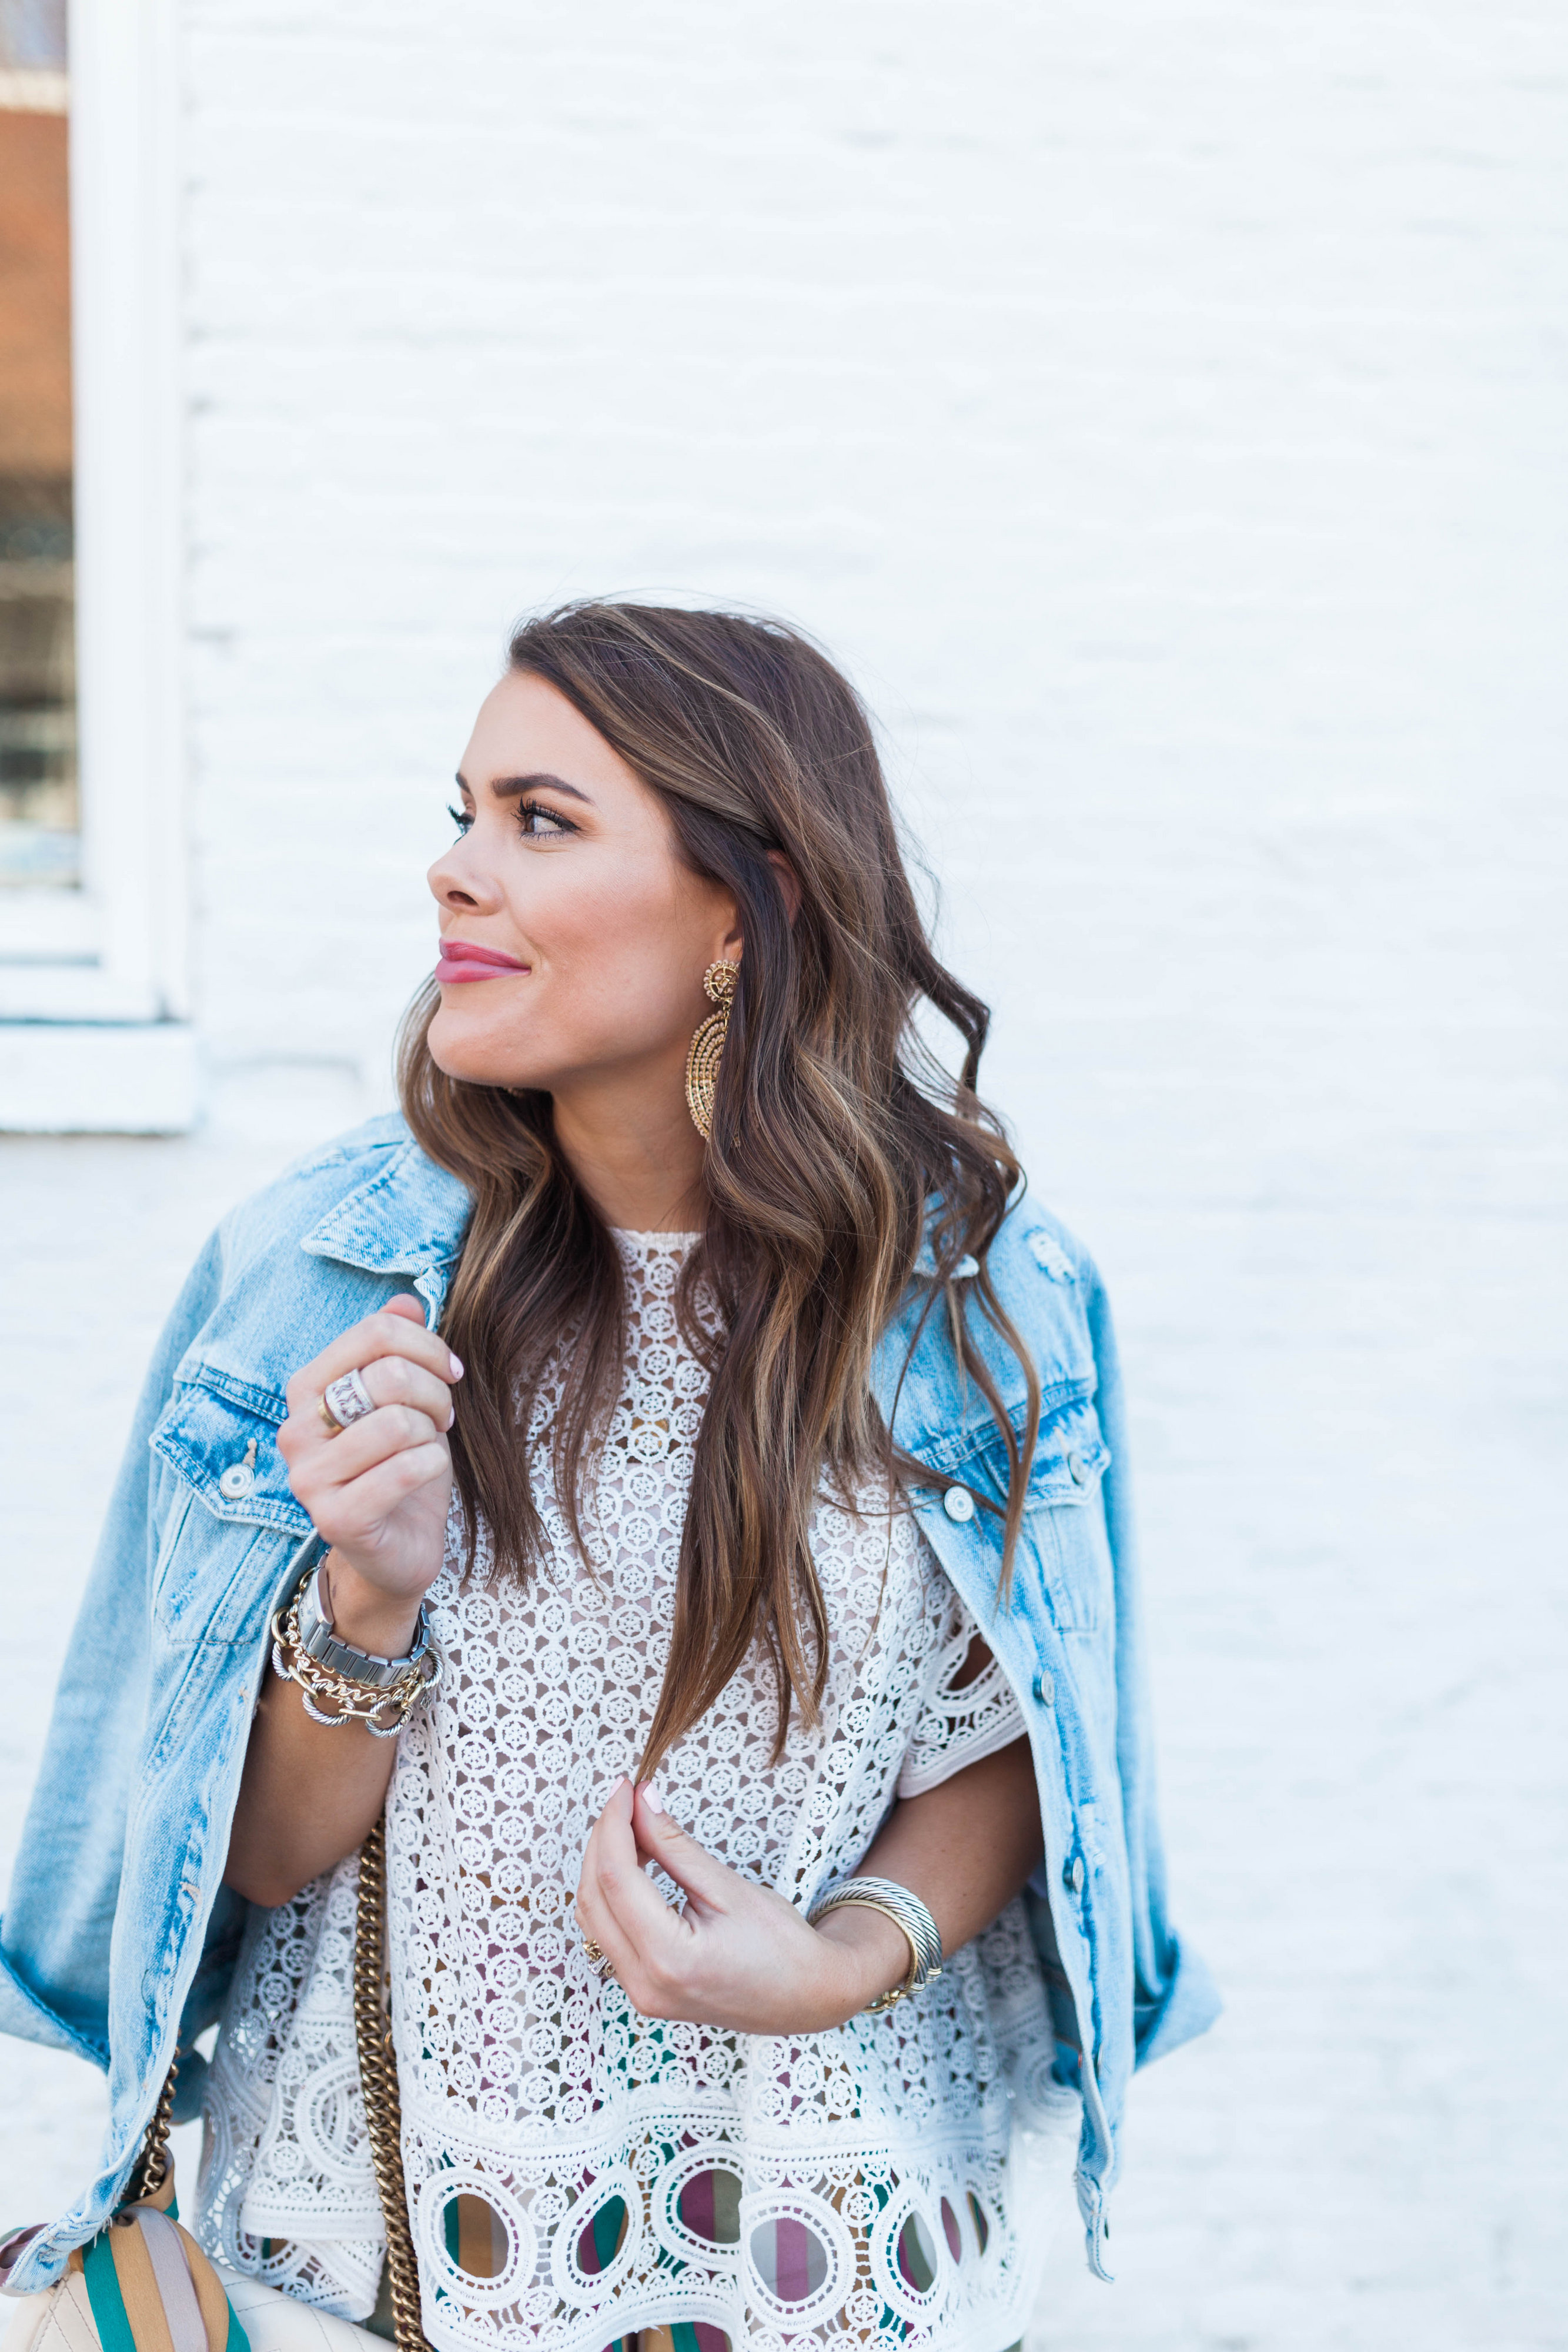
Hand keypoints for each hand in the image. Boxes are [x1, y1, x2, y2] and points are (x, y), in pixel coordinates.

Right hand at [278, 1296, 463, 1652]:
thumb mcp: (404, 1400)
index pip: (373, 1332)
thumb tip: (405, 1301)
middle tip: (443, 1416)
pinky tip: (426, 1478)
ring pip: (398, 1422)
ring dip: (433, 1433)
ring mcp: (308, 1477)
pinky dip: (433, 1466)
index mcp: (306, 1388)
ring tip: (430, 1447)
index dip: (427, 1344)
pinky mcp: (334, 1518)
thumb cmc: (400, 1467)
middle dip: (435, 1392)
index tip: (450, 1370)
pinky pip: (407, 1469)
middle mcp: (295, 1430)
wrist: (395, 1550)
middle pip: (387, 1374)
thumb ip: (396, 1348)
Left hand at [574, 1780, 911, 2034]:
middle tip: (625, 1798)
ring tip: (630, 1824)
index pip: (616, 1878)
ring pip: (593, 1917)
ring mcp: (640, 1993)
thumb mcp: (729, 1886)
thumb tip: (641, 1800)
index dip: (614, 1825)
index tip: (625, 1788)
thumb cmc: (780, 1943)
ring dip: (602, 1865)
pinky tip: (633, 1862)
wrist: (806, 1997)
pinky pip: (608, 1934)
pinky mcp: (643, 1990)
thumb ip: (675, 1846)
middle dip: (603, 1840)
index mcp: (669, 1958)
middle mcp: (644, 1984)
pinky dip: (611, 1893)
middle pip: (594, 1897)